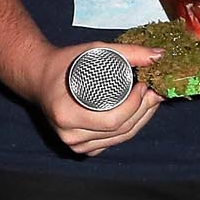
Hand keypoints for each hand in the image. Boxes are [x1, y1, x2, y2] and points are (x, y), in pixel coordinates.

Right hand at [36, 41, 160, 155]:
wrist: (40, 79)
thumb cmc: (64, 64)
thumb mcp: (93, 52)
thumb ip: (128, 53)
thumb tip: (159, 56)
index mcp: (66, 114)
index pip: (112, 120)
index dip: (135, 105)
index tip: (144, 86)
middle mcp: (69, 134)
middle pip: (120, 130)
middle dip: (143, 111)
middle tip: (154, 92)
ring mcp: (75, 144)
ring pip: (120, 139)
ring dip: (141, 120)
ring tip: (150, 100)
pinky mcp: (82, 147)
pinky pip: (113, 142)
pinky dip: (129, 128)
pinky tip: (139, 113)